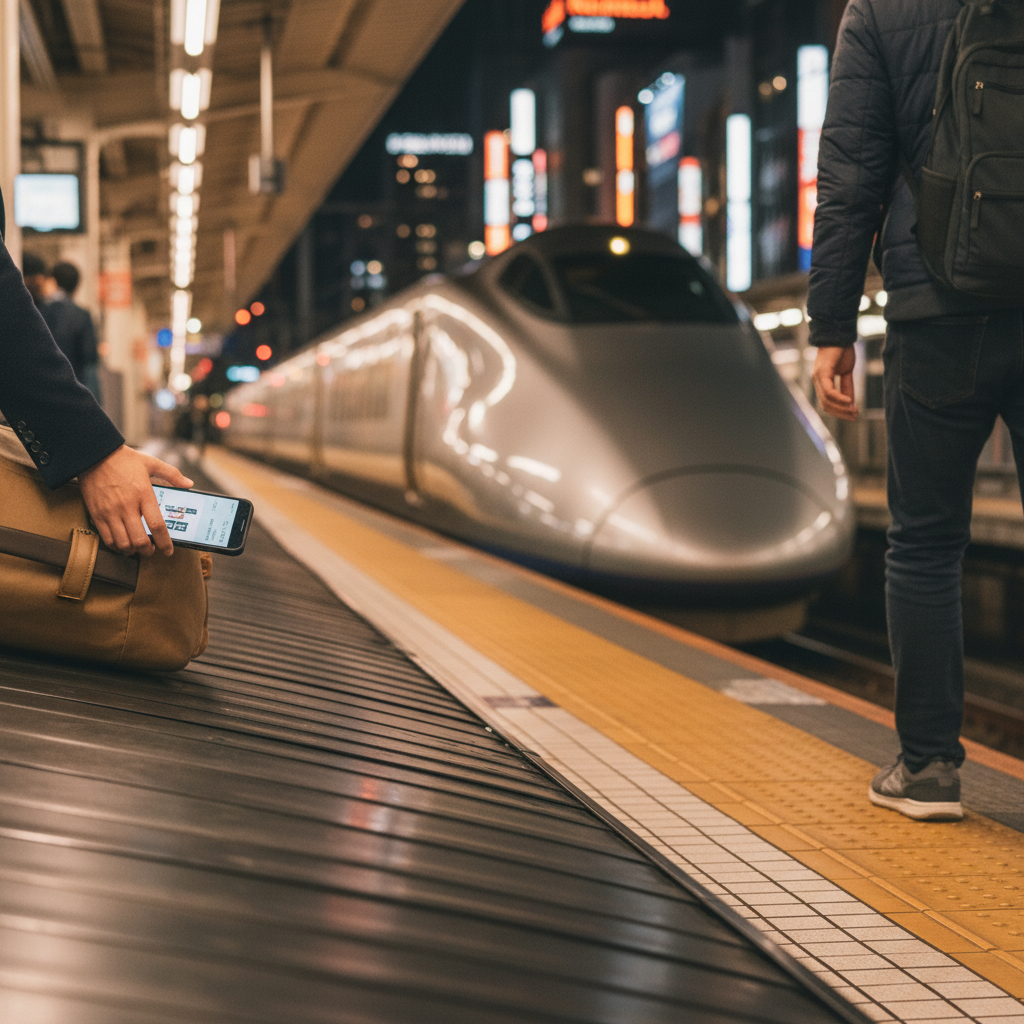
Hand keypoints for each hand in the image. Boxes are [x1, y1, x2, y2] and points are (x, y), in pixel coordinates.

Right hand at [78, 446, 193, 556]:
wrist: (94, 454)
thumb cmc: (124, 459)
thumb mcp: (151, 462)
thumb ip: (172, 474)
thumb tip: (189, 484)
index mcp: (143, 494)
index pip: (157, 525)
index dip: (165, 542)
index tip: (168, 551)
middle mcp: (127, 506)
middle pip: (139, 540)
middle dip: (148, 551)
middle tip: (152, 550)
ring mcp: (110, 512)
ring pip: (123, 543)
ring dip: (132, 551)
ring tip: (137, 548)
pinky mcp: (96, 514)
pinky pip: (106, 538)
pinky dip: (116, 546)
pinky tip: (122, 543)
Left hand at [812, 345, 858, 420]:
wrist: (839, 334)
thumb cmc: (842, 351)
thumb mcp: (847, 371)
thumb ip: (847, 386)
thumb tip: (850, 402)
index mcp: (821, 381)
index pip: (827, 402)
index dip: (839, 411)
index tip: (853, 414)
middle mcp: (817, 381)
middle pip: (826, 405)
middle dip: (841, 413)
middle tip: (855, 416)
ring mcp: (817, 377)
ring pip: (826, 400)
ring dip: (841, 408)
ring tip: (854, 411)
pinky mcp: (822, 373)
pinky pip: (829, 391)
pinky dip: (839, 398)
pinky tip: (849, 402)